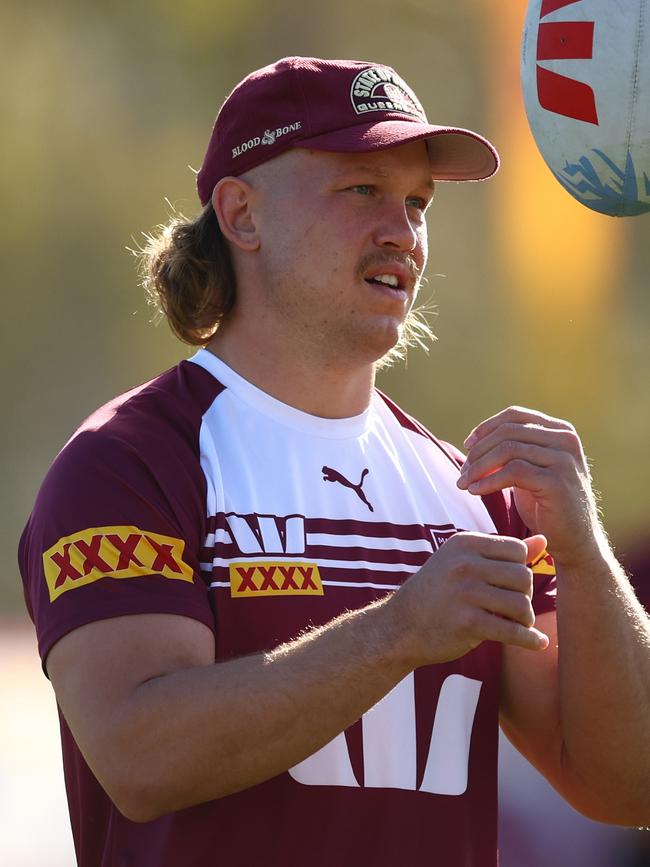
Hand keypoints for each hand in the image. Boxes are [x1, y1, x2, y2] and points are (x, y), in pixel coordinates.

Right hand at [392, 531, 548, 667]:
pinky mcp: (467, 623)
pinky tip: (537, 644)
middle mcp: (465, 564)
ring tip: (516, 625)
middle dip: (525, 595)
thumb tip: (545, 540)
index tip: (509, 586)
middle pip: (523, 576)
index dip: (520, 569)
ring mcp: (465, 593)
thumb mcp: (463, 563)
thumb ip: (503, 553)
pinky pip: (513, 632)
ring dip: (525, 619)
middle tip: (513, 609)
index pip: (517, 550)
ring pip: (521, 604)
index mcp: (464, 543)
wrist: (399, 627)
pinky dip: (529, 640)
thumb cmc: (437, 593)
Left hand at [457, 406, 601, 567]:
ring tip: (465, 483)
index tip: (468, 445)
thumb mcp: (532, 469)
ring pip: (508, 450)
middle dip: (478, 451)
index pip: (514, 415)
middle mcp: (566, 440)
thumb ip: (514, 450)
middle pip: (507, 432)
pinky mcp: (557, 482)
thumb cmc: (547, 506)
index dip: (486, 428)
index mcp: (560, 431)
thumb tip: (475, 440)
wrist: (575, 541)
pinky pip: (513, 472)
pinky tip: (476, 491)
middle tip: (462, 472)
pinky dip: (488, 481)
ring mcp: (564, 460)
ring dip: (479, 467)